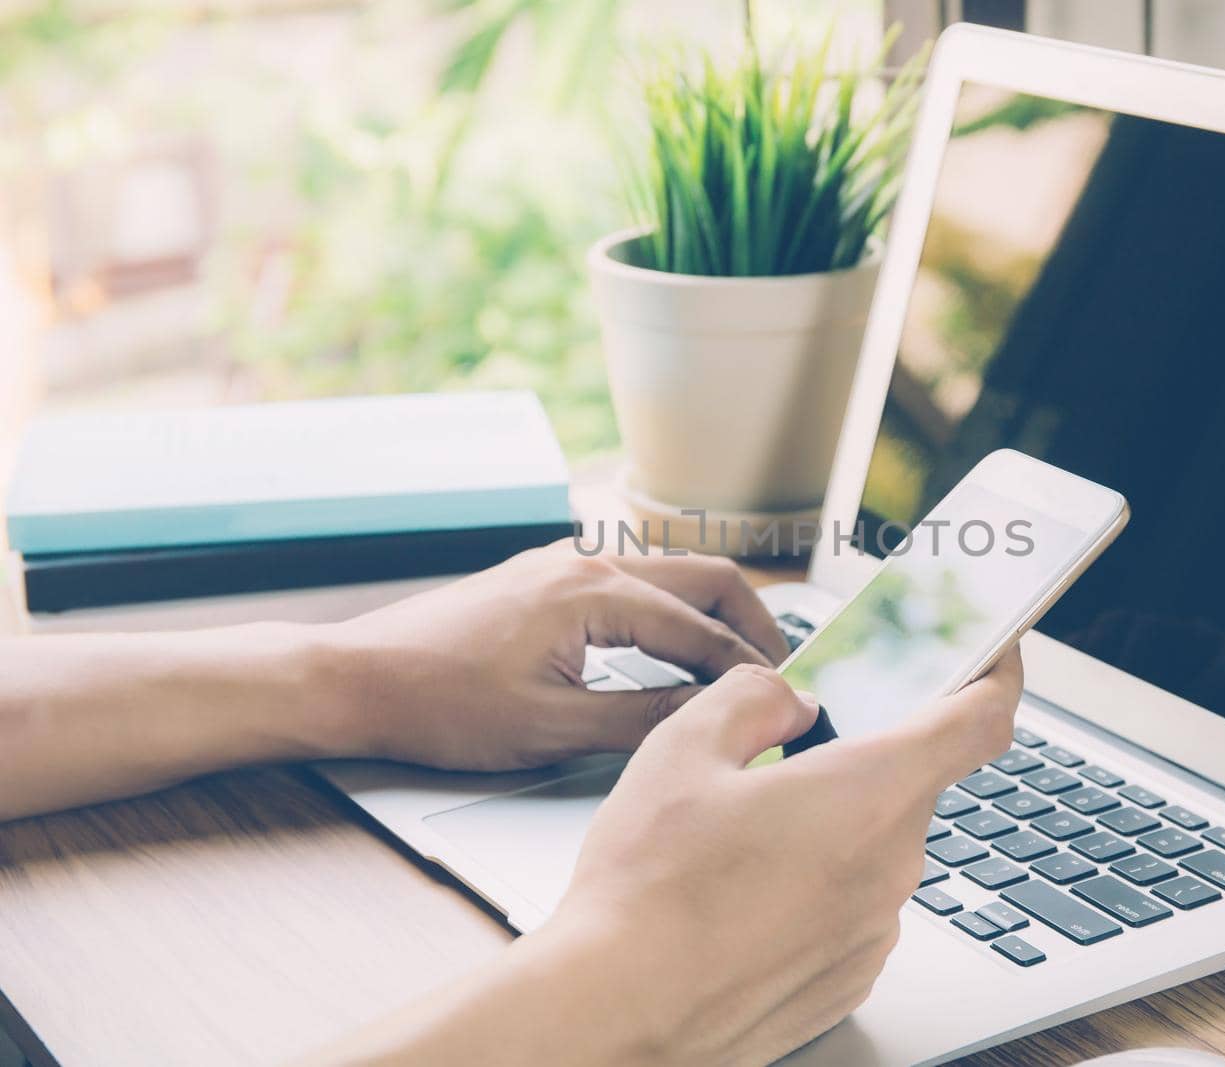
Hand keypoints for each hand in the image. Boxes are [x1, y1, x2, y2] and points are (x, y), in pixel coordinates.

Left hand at [329, 540, 791, 770]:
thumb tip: (711, 715)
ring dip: (713, 614)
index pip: (702, 630)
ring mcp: (564, 564)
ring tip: (739, 665)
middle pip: (704, 576)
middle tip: (782, 672)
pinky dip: (672, 611)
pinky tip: (674, 651)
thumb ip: (643, 717)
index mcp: (594, 591)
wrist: (357, 679)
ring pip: (670, 575)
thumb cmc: (440, 704)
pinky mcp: (545, 580)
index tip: (786, 701)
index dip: (749, 671)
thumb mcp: (552, 728)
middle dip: (751, 624)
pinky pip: (634, 583)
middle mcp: (586, 561)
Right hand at [548, 650, 1023, 1064]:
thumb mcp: (683, 749)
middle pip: (909, 784)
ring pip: (873, 847)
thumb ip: (753, 699)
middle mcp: (891, 863)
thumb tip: (791, 700)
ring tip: (737, 841)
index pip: (980, 721)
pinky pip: (851, 906)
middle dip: (859, 760)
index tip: (989, 655)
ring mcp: (875, 929)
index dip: (994, 675)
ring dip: (828, 828)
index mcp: (869, 792)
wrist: (619, 1015)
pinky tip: (741, 896)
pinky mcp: (849, 978)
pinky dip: (814, 888)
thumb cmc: (648, 891)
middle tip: (787, 754)